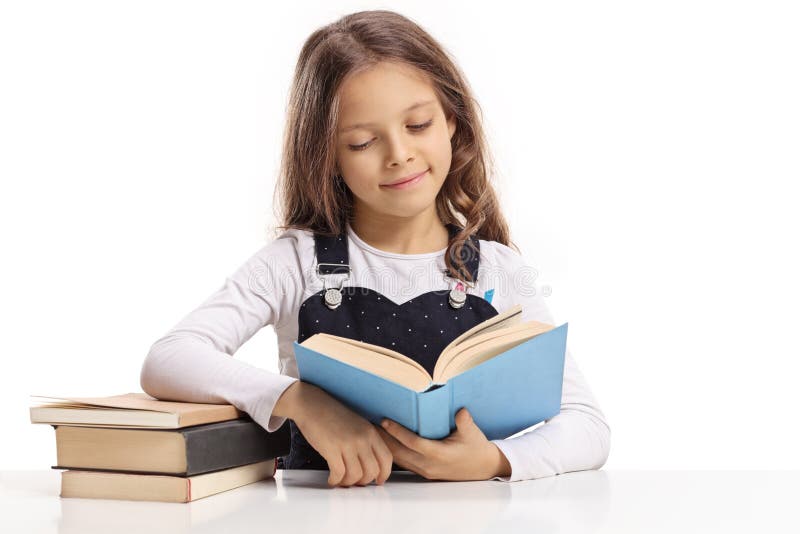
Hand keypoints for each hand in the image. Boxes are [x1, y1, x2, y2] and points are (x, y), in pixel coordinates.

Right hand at [292, 383, 392, 486]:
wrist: (311, 404)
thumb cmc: (332, 415)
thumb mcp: (357, 425)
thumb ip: (366, 441)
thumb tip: (369, 464)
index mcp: (371, 432)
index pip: (386, 459)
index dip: (384, 474)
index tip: (378, 481)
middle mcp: (362, 438)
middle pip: (372, 471)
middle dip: (363, 482)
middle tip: (354, 483)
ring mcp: (347, 443)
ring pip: (356, 475)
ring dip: (348, 482)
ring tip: (341, 480)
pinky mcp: (331, 448)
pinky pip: (339, 473)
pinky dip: (335, 480)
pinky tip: (332, 479)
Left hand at [377, 408, 510, 480]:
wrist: (483, 468)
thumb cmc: (477, 448)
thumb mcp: (473, 433)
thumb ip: (465, 422)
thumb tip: (460, 411)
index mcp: (439, 455)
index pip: (413, 443)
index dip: (398, 432)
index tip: (385, 421)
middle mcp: (429, 465)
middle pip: (400, 452)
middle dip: (383, 439)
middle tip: (368, 424)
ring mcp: (425, 470)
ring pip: (399, 459)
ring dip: (385, 446)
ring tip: (372, 431)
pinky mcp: (424, 471)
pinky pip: (404, 462)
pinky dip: (393, 451)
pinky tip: (384, 442)